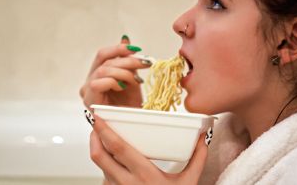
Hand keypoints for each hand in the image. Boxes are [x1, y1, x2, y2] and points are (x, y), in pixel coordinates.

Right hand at [80, 36, 150, 108]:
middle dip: (127, 60)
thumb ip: (126, 61)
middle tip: (145, 64)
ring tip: (136, 80)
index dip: (119, 49)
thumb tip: (125, 39)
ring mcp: (87, 91)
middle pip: (104, 60)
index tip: (136, 49)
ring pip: (103, 70)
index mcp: (97, 75)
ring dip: (124, 72)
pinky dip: (114, 82)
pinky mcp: (89, 100)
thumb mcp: (131, 78)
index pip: (103, 54)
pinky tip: (124, 87)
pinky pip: (98, 83)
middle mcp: (89, 81)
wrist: (130, 127)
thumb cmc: (129, 106)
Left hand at [90, 115, 208, 184]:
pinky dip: (107, 167)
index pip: (119, 149)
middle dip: (94, 137)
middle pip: (99, 157)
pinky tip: (114, 162)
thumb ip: (197, 159)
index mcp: (145, 175)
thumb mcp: (189, 182)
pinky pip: (105, 179)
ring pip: (101, 168)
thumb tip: (203, 138)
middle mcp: (127, 184)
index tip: (99, 118)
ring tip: (104, 140)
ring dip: (99, 152)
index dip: (105, 131)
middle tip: (96, 124)